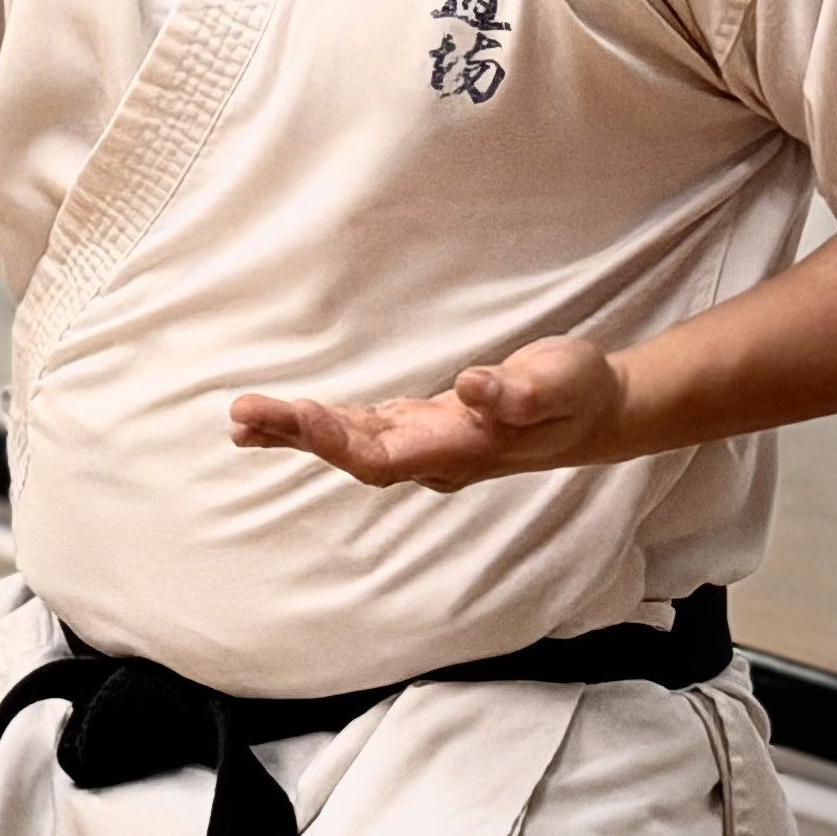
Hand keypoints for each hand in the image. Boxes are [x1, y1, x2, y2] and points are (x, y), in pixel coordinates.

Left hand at [228, 335, 629, 490]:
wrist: (596, 413)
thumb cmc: (578, 392)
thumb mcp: (561, 379)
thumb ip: (519, 391)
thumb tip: (471, 388)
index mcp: (463, 447)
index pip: (385, 456)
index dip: (338, 440)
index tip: (297, 415)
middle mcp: (436, 455)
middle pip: (356, 455)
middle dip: (298, 435)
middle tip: (241, 414)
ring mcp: (426, 445)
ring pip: (351, 445)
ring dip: (296, 433)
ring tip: (240, 421)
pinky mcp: (420, 427)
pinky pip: (359, 431)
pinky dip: (317, 424)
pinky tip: (281, 420)